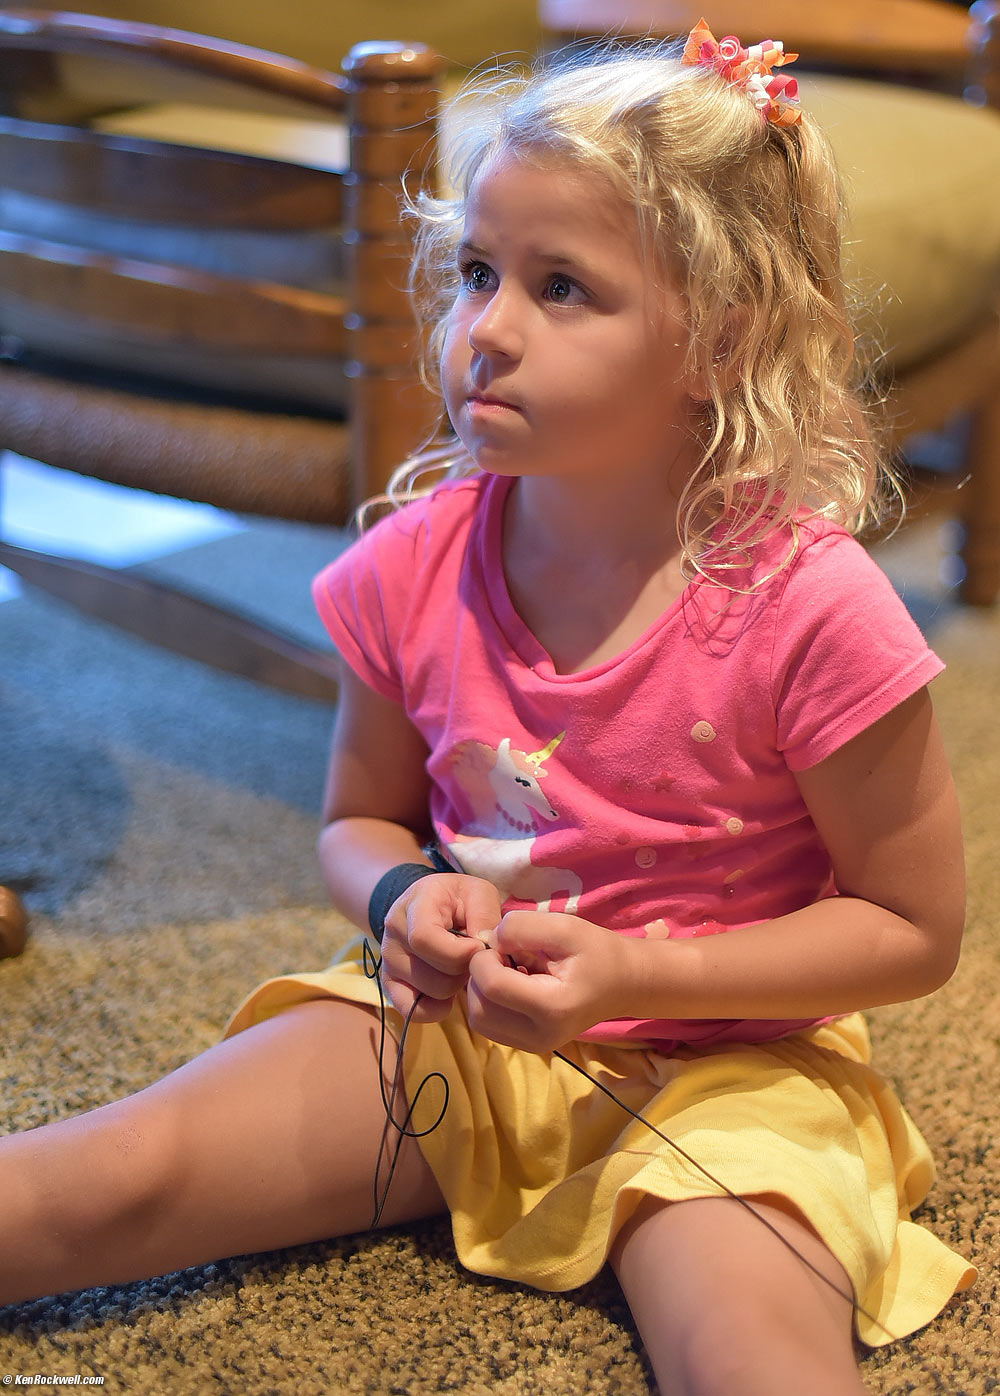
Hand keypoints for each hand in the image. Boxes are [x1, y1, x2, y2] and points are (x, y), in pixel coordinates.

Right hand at [380, 873, 501, 1022]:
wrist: (432, 902)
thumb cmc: (460, 898)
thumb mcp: (479, 893)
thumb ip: (485, 916)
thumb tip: (485, 948)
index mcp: (415, 904)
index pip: (424, 938)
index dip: (458, 952)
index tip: (479, 948)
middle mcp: (394, 931)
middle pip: (432, 973)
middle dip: (463, 970)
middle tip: (472, 956)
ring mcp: (388, 959)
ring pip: (430, 993)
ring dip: (455, 986)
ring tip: (460, 967)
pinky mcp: (389, 983)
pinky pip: (413, 1011)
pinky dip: (438, 1008)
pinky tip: (449, 991)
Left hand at [466, 911, 634, 1051]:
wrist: (625, 983)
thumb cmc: (598, 952)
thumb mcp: (566, 927)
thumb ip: (523, 927)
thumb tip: (488, 940)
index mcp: (552, 1007)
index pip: (491, 986)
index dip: (483, 958)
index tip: (501, 941)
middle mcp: (540, 1036)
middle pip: (478, 1009)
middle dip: (480, 976)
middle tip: (502, 955)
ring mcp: (533, 1047)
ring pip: (479, 1020)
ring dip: (482, 990)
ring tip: (508, 970)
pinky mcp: (528, 1047)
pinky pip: (490, 1025)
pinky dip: (491, 1002)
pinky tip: (512, 984)